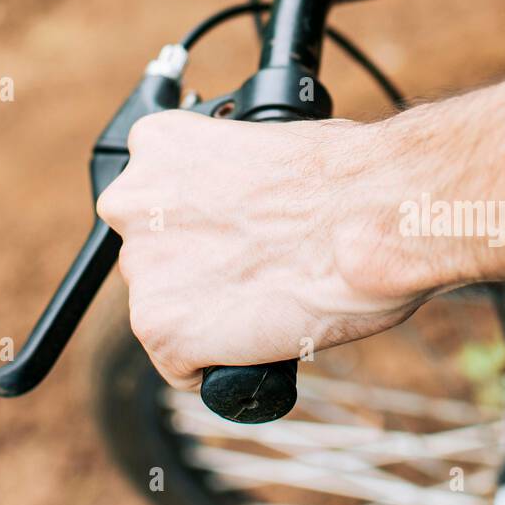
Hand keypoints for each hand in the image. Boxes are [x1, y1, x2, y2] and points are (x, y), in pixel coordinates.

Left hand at [95, 110, 433, 391]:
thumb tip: (240, 199)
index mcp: (156, 146)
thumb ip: (226, 173)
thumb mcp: (264, 139)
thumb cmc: (343, 175)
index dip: (197, 220)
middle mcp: (132, 203)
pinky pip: (180, 365)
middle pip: (153, 252)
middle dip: (195, 266)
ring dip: (204, 312)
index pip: (153, 197)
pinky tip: (256, 340)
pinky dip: (213, 364)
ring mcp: (144, 270)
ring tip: (266, 298)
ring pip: (164, 307)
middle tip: (253, 267)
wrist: (371, 216)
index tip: (231, 230)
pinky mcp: (162, 331)